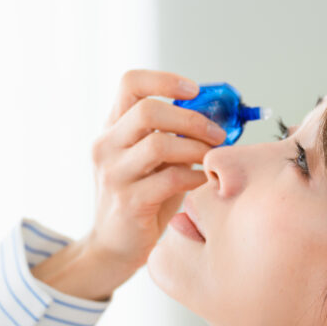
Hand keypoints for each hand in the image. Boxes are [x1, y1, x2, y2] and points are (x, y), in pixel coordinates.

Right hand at [85, 69, 225, 275]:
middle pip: (147, 110)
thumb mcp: (153, 159)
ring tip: (213, 157)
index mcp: (112, 126)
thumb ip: (174, 134)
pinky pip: (170, 179)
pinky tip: (206, 180)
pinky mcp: (128, 201)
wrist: (116, 245)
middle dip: (191, 118)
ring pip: (159, 144)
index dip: (165, 80)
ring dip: (196, 148)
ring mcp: (114, 173)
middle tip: (217, 133)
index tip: (194, 90)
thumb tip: (219, 113)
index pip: (130, 82)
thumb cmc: (144, 196)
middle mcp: (107, 145)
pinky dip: (196, 176)